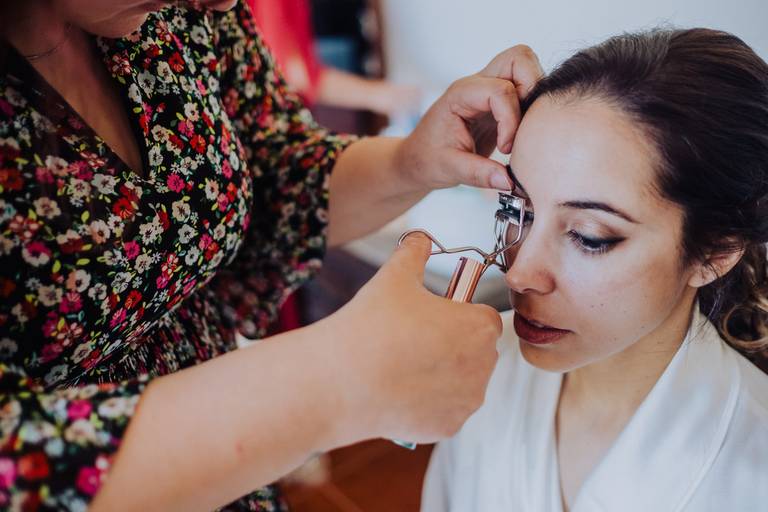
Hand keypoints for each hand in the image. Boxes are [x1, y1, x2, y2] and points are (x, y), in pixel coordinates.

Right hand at [320, 233, 501, 444]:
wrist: (339, 382)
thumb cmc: (371, 325)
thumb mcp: (394, 275)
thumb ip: (414, 251)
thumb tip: (420, 238)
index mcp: (480, 326)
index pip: (484, 316)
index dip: (457, 312)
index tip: (431, 315)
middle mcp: (484, 366)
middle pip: (476, 350)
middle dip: (453, 343)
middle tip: (413, 339)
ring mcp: (467, 401)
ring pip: (462, 381)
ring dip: (443, 373)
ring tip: (404, 365)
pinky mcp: (448, 427)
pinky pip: (445, 410)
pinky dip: (429, 403)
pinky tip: (400, 391)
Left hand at [395, 45, 543, 191]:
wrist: (418, 159)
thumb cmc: (428, 159)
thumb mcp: (449, 169)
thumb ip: (479, 174)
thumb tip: (509, 181)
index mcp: (461, 94)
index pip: (500, 91)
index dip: (510, 120)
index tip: (505, 148)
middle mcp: (477, 84)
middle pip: (518, 58)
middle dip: (532, 87)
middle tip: (525, 124)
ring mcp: (489, 88)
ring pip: (525, 67)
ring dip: (533, 94)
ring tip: (524, 128)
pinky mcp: (499, 101)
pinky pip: (526, 88)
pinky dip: (532, 104)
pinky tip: (521, 132)